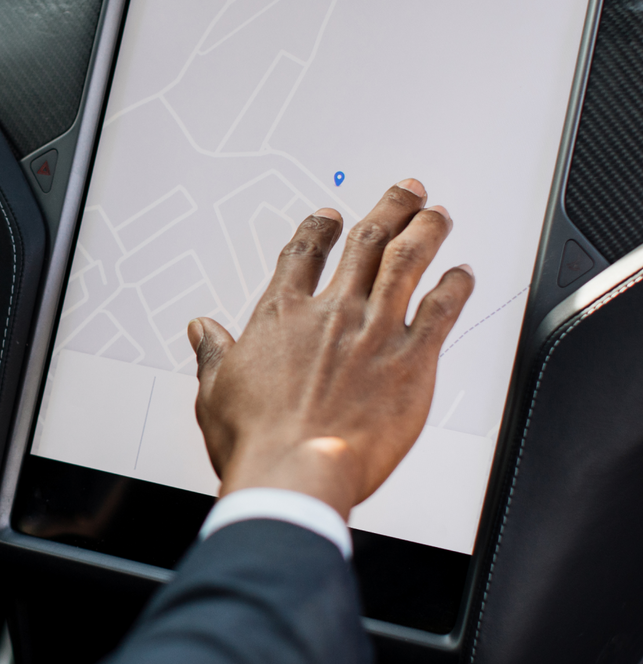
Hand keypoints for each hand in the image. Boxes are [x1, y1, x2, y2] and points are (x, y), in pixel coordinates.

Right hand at [187, 179, 474, 519]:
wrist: (293, 472)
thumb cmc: (255, 440)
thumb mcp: (215, 391)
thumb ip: (212, 353)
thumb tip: (200, 330)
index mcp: (281, 315)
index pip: (303, 255)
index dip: (318, 230)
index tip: (329, 217)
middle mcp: (330, 313)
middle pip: (365, 243)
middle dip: (389, 210)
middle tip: (405, 192)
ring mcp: (373, 332)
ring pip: (405, 262)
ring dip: (424, 232)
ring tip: (437, 214)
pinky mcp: (410, 360)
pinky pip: (440, 311)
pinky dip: (455, 287)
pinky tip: (463, 274)